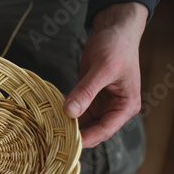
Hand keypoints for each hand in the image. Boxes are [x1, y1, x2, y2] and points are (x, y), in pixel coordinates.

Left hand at [64, 3, 148, 147]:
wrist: (114, 30)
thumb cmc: (116, 46)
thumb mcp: (102, 68)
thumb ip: (86, 91)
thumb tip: (70, 112)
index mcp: (126, 106)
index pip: (105, 130)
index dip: (86, 138)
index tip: (66, 143)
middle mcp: (114, 109)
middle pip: (93, 130)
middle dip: (74, 133)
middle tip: (52, 136)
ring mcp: (101, 104)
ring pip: (82, 122)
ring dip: (67, 123)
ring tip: (48, 126)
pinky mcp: (89, 97)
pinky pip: (76, 110)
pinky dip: (64, 111)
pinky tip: (51, 111)